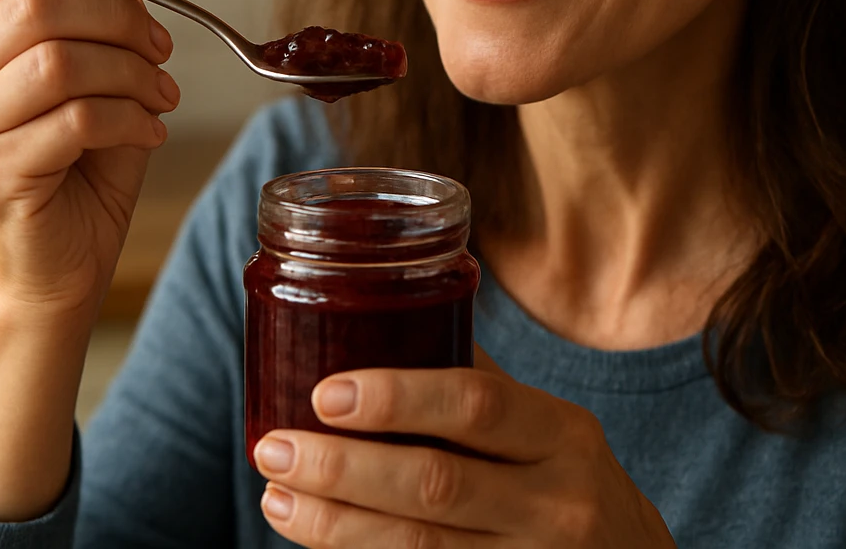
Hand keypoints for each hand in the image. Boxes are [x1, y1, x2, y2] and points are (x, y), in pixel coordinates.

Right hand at [0, 0, 177, 319]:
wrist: (70, 256)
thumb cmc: (84, 155)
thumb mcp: (93, 58)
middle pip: (35, 5)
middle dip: (119, 17)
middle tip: (161, 49)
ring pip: (59, 63)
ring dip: (131, 74)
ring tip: (161, 96)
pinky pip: (75, 121)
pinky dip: (132, 119)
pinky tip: (151, 132)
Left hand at [252, 348, 676, 547]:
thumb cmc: (571, 487)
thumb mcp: (552, 432)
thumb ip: (483, 389)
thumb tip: (385, 318)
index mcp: (564, 436)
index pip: (477, 406)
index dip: (399, 397)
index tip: (325, 392)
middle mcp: (557, 504)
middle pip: (437, 485)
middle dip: (344, 468)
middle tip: (274, 447)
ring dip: (335, 525)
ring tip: (277, 496)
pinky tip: (319, 540)